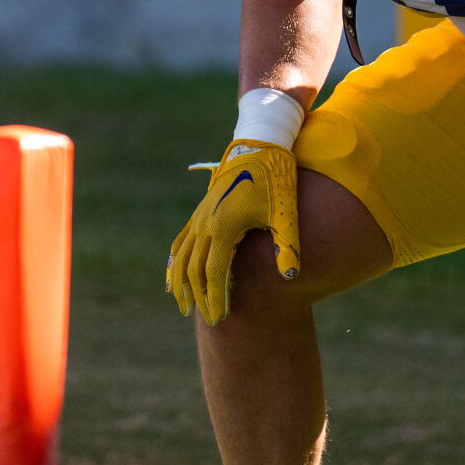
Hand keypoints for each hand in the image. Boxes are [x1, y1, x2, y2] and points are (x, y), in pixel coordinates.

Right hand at [167, 140, 299, 323]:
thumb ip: (287, 244)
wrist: (260, 144)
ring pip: (182, 257)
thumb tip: (290, 276)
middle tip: (210, 320)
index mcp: (224, 226)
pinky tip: (174, 279)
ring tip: (185, 308)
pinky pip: (181, 242)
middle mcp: (206, 223)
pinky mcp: (201, 211)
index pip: (213, 272)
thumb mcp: (285, 211)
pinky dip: (175, 263)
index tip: (220, 318)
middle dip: (200, 298)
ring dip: (182, 284)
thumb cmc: (275, 177)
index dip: (215, 298)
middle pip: (194, 270)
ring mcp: (200, 216)